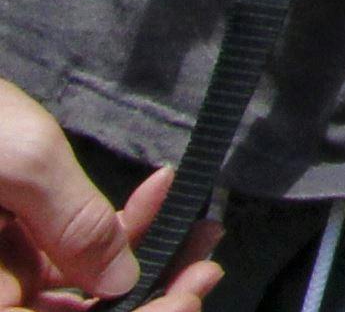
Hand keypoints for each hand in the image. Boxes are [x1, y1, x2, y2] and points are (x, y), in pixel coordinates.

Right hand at [0, 79, 216, 305]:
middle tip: (210, 261)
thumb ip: (72, 225)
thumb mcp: (19, 163)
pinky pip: (53, 255)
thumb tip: (122, 281)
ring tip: (201, 229)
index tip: (191, 296)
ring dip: (139, 260)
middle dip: (148, 293)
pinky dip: (106, 231)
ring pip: (68, 289)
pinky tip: (156, 193)